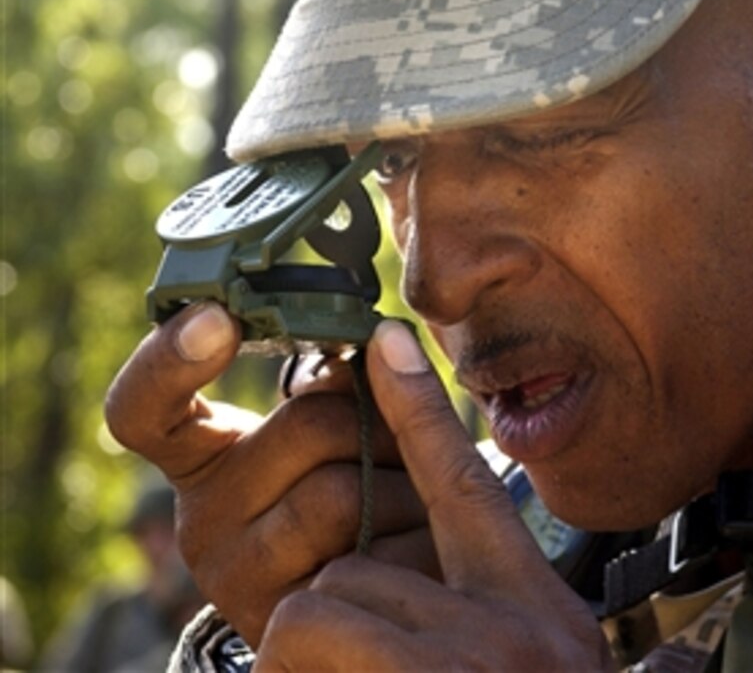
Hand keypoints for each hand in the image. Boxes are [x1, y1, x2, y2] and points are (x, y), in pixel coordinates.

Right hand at [105, 303, 435, 645]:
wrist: (364, 608)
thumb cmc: (347, 490)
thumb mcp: (329, 435)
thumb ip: (335, 389)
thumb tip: (376, 346)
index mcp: (202, 456)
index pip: (143, 409)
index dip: (169, 359)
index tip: (217, 315)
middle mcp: (201, 518)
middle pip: (305, 428)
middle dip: (380, 421)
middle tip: (411, 437)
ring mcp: (234, 575)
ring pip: (340, 495)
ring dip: (407, 482)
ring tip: (423, 493)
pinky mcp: (283, 618)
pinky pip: (371, 557)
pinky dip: (417, 537)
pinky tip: (428, 538)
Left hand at [254, 320, 612, 670]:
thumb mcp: (546, 672)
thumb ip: (499, 615)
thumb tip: (502, 603)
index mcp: (535, 611)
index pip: (467, 489)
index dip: (420, 412)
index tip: (388, 344)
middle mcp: (513, 628)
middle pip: (361, 563)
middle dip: (338, 616)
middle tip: (358, 671)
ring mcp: (468, 658)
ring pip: (322, 601)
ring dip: (310, 656)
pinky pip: (299, 634)